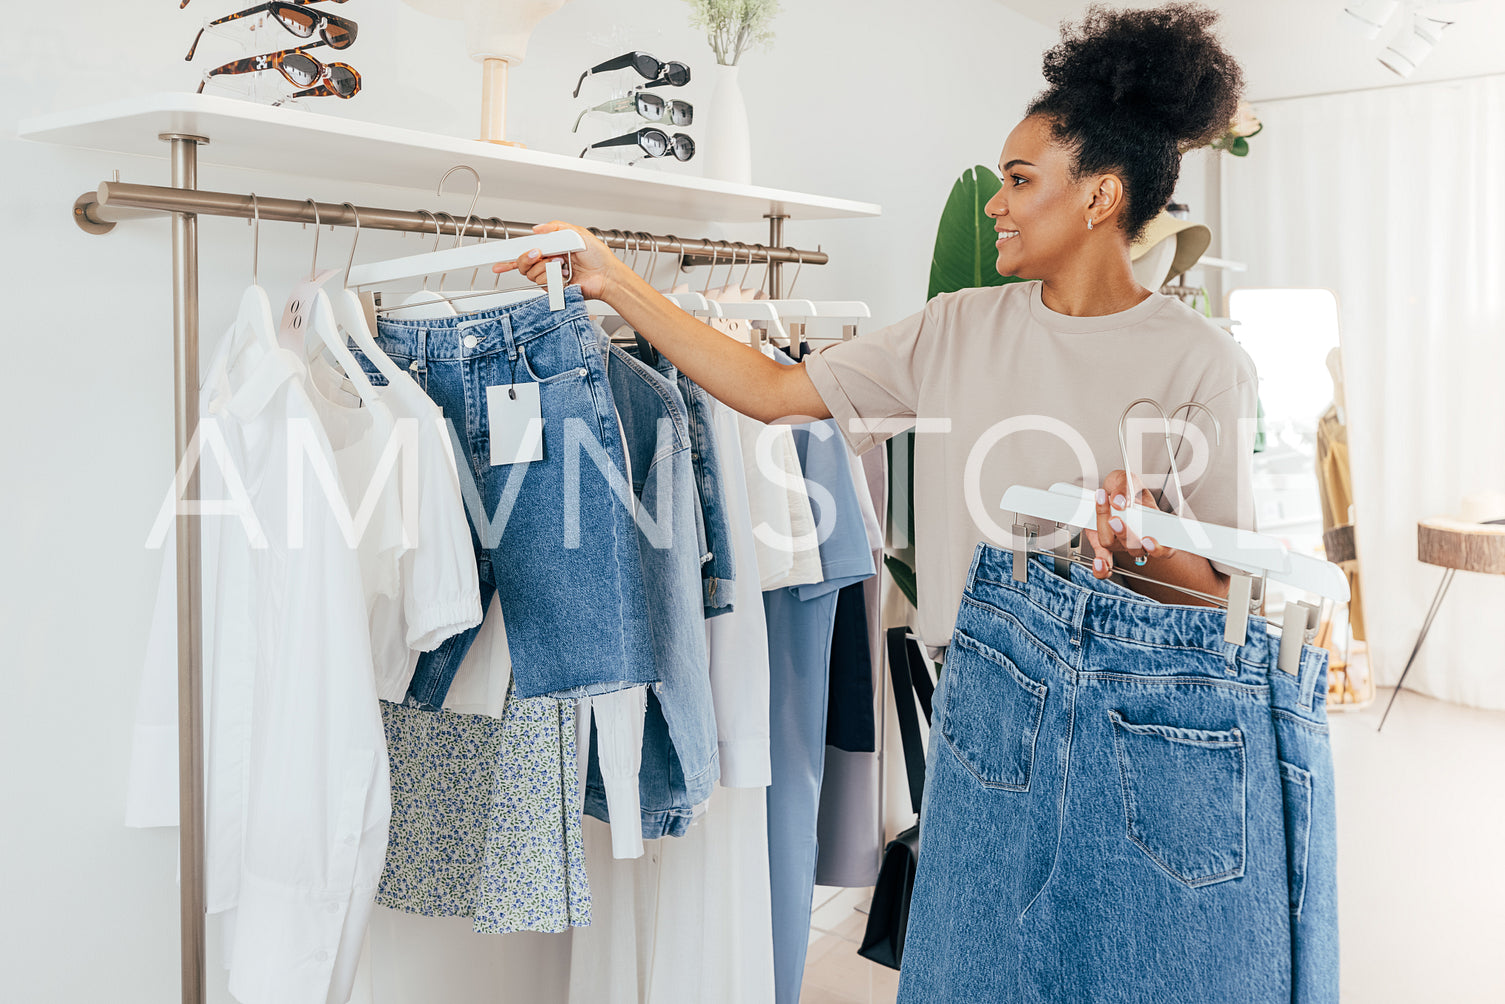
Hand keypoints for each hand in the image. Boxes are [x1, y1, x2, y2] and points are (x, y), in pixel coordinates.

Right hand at [492, 221, 624, 301]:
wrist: (607, 275)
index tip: (498, 259)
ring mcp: (551, 277)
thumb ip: (556, 227)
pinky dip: (552, 277)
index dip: (510, 255)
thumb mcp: (577, 233)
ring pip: (531, 274)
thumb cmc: (598, 257)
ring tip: (562, 264)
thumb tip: (537, 229)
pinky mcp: (555, 289)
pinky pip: (543, 283)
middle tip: (539, 254)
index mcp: (552, 249)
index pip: (526, 251)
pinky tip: (564, 275)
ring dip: (545, 267)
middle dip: (527, 258)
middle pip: (522, 264)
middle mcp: (549, 263)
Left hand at [1084, 470, 1174, 578]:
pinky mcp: (1103, 546)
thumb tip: (1120, 501)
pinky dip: (1101, 568)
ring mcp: (1120, 544)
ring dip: (1107, 532)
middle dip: (1125, 534)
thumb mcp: (1127, 478)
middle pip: (1134, 547)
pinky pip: (1105, 566)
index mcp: (1153, 526)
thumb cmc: (1123, 487)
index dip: (1159, 549)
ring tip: (1105, 515)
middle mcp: (1137, 539)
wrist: (1107, 490)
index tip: (1148, 539)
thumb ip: (1126, 487)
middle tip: (1116, 518)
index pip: (1166, 547)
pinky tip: (1098, 563)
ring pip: (1113, 545)